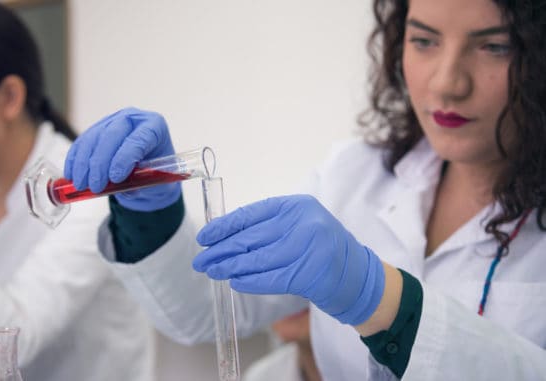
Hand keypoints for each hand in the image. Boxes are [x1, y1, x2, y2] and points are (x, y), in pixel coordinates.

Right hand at [64, 107, 179, 211]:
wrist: (150, 169)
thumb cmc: (157, 173)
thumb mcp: (156, 182)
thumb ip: (142, 185)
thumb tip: (123, 189)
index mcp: (154, 126)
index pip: (138, 139)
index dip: (125, 158)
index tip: (115, 178)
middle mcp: (134, 118)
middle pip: (112, 135)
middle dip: (101, 162)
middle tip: (95, 185)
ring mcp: (113, 120)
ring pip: (94, 137)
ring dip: (84, 163)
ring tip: (81, 185)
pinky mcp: (98, 128)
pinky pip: (83, 141)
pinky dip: (75, 159)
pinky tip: (72, 175)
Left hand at [193, 195, 384, 325]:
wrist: (358, 276)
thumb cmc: (322, 248)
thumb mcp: (299, 225)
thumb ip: (268, 227)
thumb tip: (224, 237)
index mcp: (297, 206)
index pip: (250, 214)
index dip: (224, 227)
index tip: (204, 237)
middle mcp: (303, 223)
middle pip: (250, 238)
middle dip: (221, 250)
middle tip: (200, 260)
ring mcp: (308, 249)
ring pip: (256, 260)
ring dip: (229, 267)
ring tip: (212, 271)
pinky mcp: (309, 275)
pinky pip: (270, 278)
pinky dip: (249, 281)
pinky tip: (234, 282)